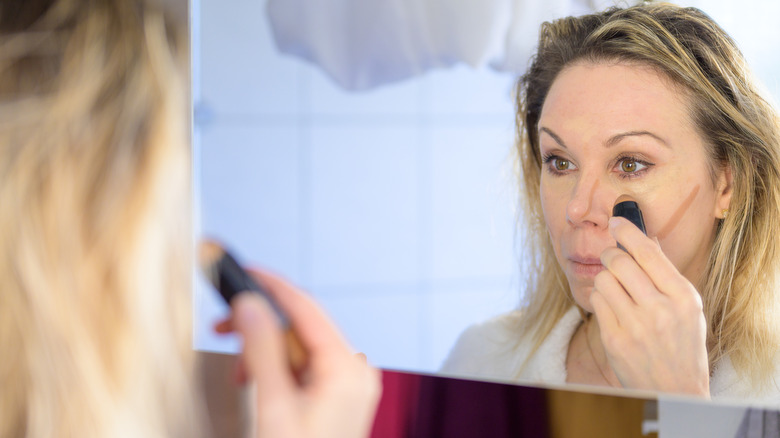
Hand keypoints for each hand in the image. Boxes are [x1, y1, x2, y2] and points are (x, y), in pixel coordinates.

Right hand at [216, 270, 381, 437]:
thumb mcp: (272, 406)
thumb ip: (262, 350)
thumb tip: (251, 306)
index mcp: (345, 369)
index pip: (306, 308)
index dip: (272, 286)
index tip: (244, 271)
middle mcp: (353, 370)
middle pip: (302, 327)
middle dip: (261, 326)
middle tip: (223, 326)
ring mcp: (348, 384)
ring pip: (300, 347)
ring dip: (265, 352)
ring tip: (240, 374)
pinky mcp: (337, 395)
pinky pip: (304, 367)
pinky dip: (277, 369)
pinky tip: (256, 383)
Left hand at [590, 216, 709, 396]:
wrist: (675, 389)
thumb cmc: (682, 344)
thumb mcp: (688, 308)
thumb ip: (666, 274)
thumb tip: (646, 238)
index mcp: (683, 297)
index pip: (649, 252)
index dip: (628, 231)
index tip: (616, 221)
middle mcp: (659, 309)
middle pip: (620, 262)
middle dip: (611, 254)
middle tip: (612, 256)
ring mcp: (634, 326)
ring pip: (604, 279)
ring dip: (606, 279)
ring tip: (618, 290)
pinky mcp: (614, 339)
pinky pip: (596, 301)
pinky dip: (601, 298)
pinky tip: (613, 307)